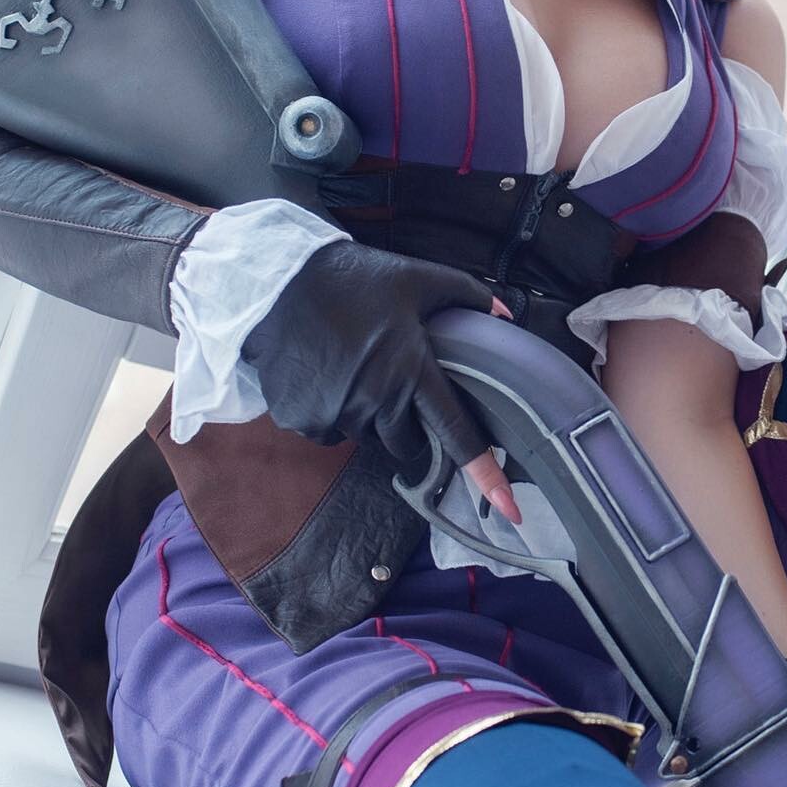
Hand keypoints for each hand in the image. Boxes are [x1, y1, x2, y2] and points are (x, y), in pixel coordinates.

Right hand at [242, 238, 522, 522]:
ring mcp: (336, 411)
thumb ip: (466, 294)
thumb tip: (505, 315)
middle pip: (404, 441)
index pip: (456, 430)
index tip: (509, 509)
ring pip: (363, 436)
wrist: (278, 281)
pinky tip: (321, 375)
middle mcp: (376, 397)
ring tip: (349, 368)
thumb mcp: (416, 277)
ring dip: (362, 414)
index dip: (484, 471)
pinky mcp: (302, 417)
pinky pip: (326, 432)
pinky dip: (327, 412)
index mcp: (411, 368)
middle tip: (386, 379)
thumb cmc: (354, 278)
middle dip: (402, 421)